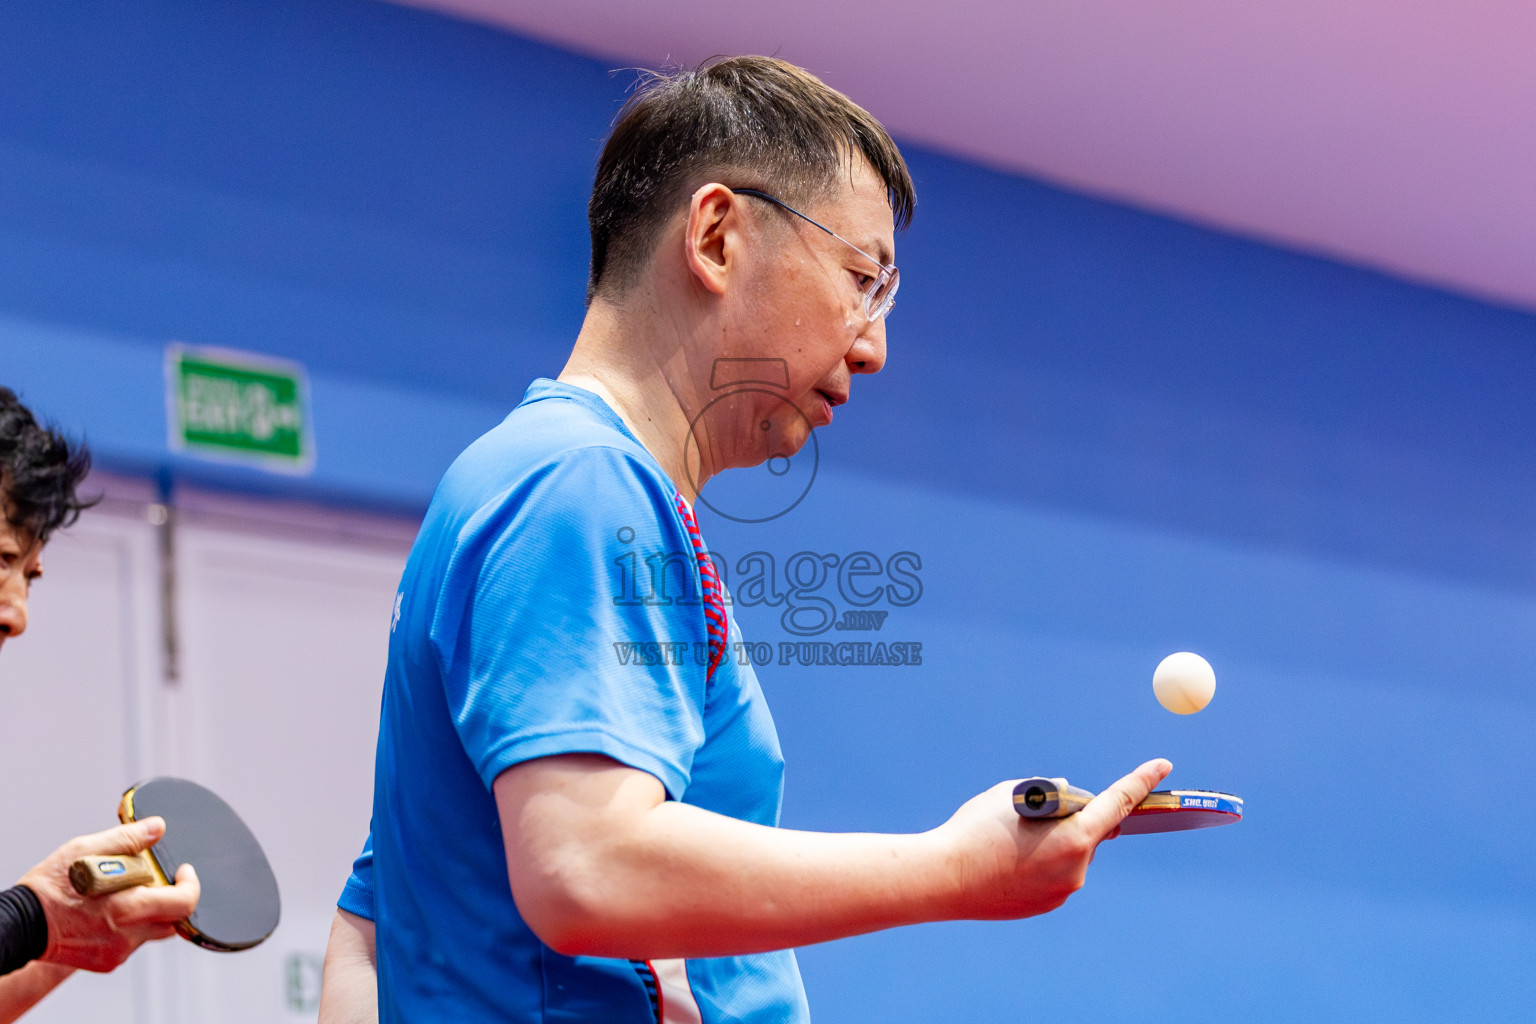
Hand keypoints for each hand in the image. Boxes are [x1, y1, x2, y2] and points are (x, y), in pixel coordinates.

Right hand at [17, 818, 200, 972]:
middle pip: (174, 920)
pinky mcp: (107, 963)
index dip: (191, 884)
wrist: (19, 926)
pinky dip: (132, 925)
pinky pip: (133, 943)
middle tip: (159, 880)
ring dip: (151, 911)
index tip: (182, 870)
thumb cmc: (50, 886)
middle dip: (173, 898)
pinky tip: (111, 911)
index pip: (184, 903)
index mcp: (128, 908)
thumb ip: (127, 839)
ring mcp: (117, 952)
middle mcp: (127, 936)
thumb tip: (157, 827)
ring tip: (126, 892)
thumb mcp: (85, 850)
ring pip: (153, 931)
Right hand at [936, 758, 1171, 919]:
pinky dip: (1041, 862)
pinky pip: (1054, 875)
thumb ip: (1052, 794)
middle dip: (1078, 816)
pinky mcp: (1045, 905)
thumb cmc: (976, 829)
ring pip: (1072, 855)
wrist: (942, 879)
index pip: (1119, 802)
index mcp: (1076, 837)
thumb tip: (1073, 799)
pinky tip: (1011, 858)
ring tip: (1014, 837)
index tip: (1162, 765)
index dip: (1142, 780)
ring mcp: (1063, 891)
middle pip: (1092, 831)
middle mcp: (1078, 868)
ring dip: (1057, 841)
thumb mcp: (1015, 794)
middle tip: (1044, 808)